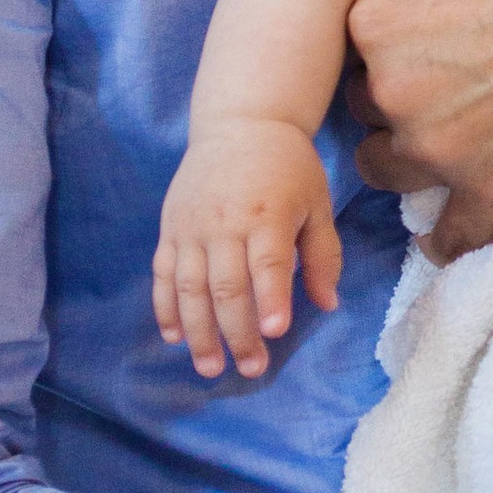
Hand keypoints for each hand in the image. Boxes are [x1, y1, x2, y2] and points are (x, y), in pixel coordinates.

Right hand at [153, 120, 342, 381]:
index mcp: (268, 214)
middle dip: (238, 332)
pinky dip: (165, 308)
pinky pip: (163, 274)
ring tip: (211, 367)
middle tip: (251, 369)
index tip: (274, 333)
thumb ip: (324, 254)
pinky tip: (174, 337)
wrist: (240, 122)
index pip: (268, 263)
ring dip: (199, 332)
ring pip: (190, 288)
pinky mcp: (170, 228)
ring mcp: (192, 227)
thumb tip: (328, 304)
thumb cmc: (287, 166)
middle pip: (227, 286)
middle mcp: (225, 223)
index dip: (270, 299)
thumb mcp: (317, 202)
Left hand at [340, 0, 492, 258]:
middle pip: (365, 103)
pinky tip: (463, 199)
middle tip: (451, 62)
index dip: (387, 23)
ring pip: (390, 166)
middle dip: (395, 88)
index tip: (430, 11)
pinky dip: (448, 223)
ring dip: (413, 150)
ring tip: (457, 118)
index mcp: (383, 15)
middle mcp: (400, 92)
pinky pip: (445, 232)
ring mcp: (449, 152)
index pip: (351, 36)